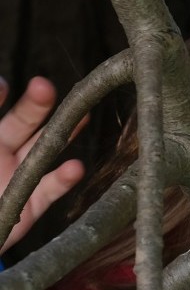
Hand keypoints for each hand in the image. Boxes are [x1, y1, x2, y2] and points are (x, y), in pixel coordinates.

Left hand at [0, 75, 85, 252]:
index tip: (2, 85)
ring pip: (45, 150)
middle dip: (36, 105)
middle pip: (23, 122)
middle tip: (43, 87)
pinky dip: (64, 179)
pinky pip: (50, 189)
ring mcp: (19, 177)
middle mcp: (3, 153)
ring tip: (83, 116)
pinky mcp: (31, 204)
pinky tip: (75, 168)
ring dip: (64, 133)